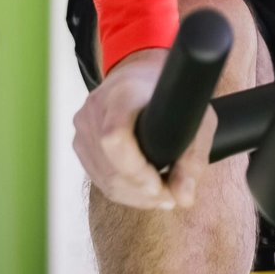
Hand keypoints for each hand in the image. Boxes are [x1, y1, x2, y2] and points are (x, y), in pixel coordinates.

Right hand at [71, 47, 217, 209]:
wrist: (138, 74)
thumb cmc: (169, 93)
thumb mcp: (195, 115)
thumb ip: (194, 157)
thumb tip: (184, 198)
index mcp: (122, 94)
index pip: (115, 138)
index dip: (137, 171)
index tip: (161, 186)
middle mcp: (95, 108)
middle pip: (110, 167)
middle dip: (142, 192)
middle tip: (170, 199)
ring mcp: (82, 125)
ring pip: (103, 178)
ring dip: (133, 196)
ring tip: (161, 197)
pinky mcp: (79, 140)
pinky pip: (97, 176)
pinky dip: (120, 190)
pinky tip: (142, 191)